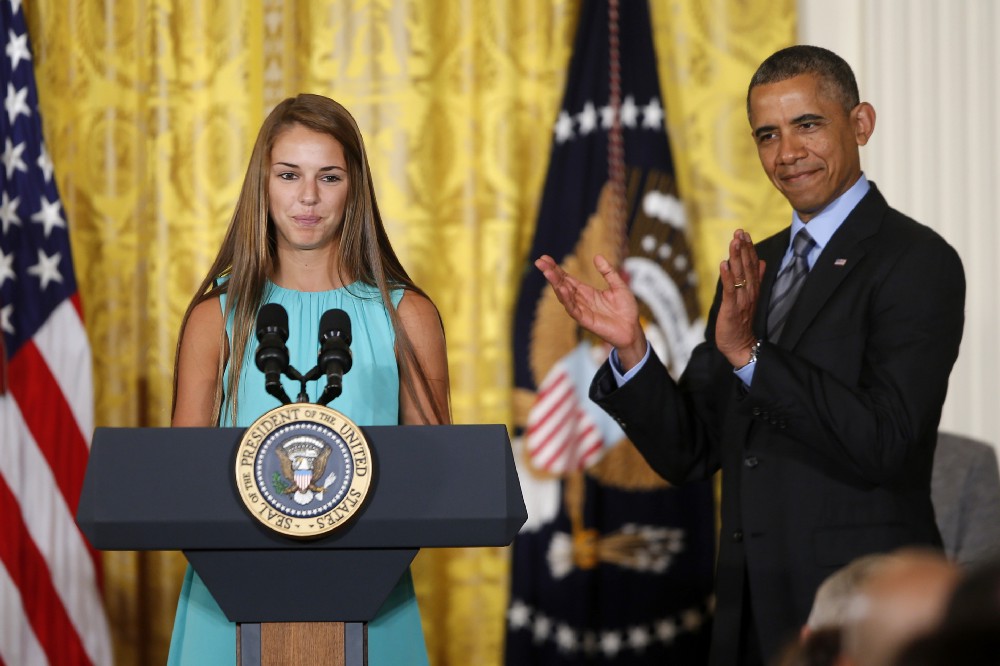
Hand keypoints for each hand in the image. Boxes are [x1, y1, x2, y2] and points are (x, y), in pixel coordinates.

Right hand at [535, 253, 646, 370]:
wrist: (632, 330)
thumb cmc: (626, 309)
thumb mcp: (618, 285)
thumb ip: (608, 272)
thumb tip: (597, 257)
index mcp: (586, 292)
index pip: (567, 278)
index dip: (556, 269)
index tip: (545, 258)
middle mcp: (581, 300)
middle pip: (562, 285)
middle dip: (551, 274)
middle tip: (540, 262)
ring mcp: (581, 310)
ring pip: (564, 296)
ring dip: (555, 284)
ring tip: (548, 272)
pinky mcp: (585, 320)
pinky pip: (573, 309)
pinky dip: (567, 299)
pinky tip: (562, 289)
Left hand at [716, 229, 765, 367]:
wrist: (741, 345)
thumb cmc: (743, 322)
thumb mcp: (750, 297)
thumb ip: (756, 279)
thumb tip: (761, 261)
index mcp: (753, 289)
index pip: (752, 265)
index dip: (748, 248)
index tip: (744, 233)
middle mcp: (749, 292)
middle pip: (747, 266)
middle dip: (743, 248)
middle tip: (739, 231)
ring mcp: (741, 299)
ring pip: (739, 275)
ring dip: (736, 257)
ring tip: (734, 242)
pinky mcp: (731, 308)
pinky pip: (730, 290)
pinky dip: (727, 277)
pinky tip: (724, 264)